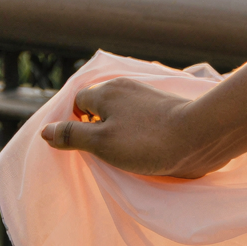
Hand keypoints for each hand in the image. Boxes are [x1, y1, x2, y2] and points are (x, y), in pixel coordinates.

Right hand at [40, 78, 215, 178]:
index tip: (73, 145)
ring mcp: (148, 99)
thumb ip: (72, 135)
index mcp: (108, 91)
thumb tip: (46, 131)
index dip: (71, 122)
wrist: (200, 137)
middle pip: (98, 108)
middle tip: (93, 154)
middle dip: (92, 129)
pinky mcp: (165, 112)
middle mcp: (127, 89)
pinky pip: (139, 122)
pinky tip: (136, 151)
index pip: (77, 101)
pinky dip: (133, 134)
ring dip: (114, 134)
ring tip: (114, 156)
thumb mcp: (100, 142)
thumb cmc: (146, 141)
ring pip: (120, 116)